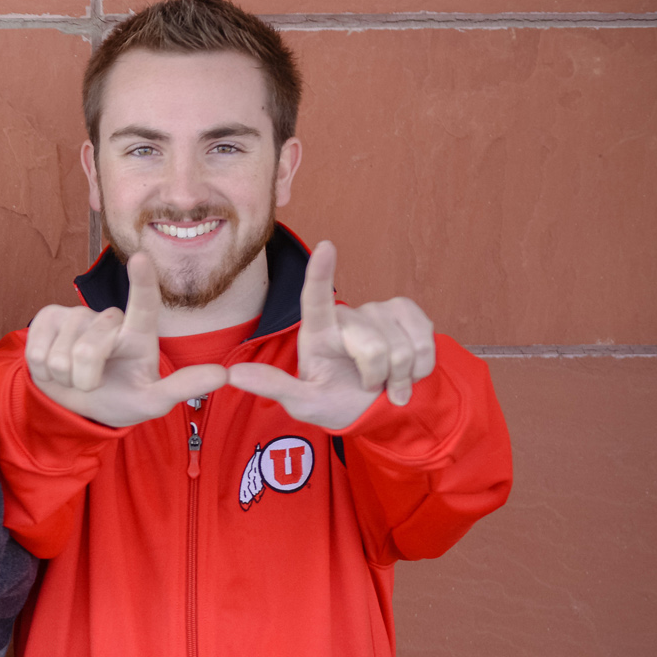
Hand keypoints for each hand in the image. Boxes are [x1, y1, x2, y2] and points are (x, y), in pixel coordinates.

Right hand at [23, 251, 227, 427]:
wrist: (77, 406)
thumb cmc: (119, 398)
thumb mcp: (152, 401)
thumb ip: (184, 387)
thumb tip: (223, 374)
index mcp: (138, 333)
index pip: (144, 304)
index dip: (142, 282)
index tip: (141, 258)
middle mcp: (108, 318)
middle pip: (91, 348)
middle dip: (86, 378)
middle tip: (92, 382)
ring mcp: (75, 315)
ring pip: (62, 353)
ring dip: (65, 377)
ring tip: (73, 375)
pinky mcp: (46, 319)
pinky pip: (38, 350)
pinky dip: (43, 371)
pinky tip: (53, 367)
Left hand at [227, 240, 435, 427]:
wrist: (378, 410)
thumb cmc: (336, 403)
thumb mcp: (303, 402)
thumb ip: (272, 387)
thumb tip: (231, 374)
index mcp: (317, 331)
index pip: (316, 299)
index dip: (321, 273)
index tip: (326, 247)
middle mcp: (348, 315)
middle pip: (372, 347)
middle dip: (378, 376)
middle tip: (369, 386)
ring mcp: (379, 311)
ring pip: (402, 349)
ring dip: (401, 376)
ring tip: (387, 381)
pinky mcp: (408, 314)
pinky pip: (425, 343)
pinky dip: (421, 368)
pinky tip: (408, 372)